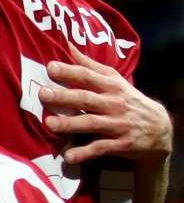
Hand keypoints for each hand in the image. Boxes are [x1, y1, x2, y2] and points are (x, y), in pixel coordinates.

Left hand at [40, 45, 172, 164]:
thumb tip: (68, 46)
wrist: (160, 128)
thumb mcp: (114, 80)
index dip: (70, 71)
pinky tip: (68, 156)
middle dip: (64, 96)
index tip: (50, 67)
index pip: (88, 76)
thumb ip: (90, 66)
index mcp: (111, 86)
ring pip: (91, 123)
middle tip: (43, 93)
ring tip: (49, 124)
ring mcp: (118, 124)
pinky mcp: (121, 144)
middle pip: (86, 98)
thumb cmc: (127, 100)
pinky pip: (101, 148)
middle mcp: (114, 104)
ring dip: (70, 123)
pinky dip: (85, 153)